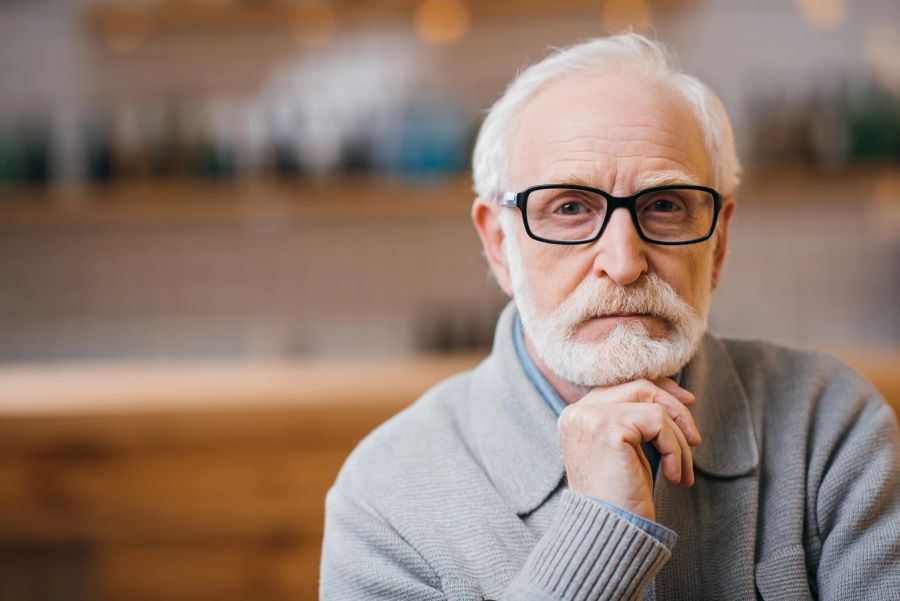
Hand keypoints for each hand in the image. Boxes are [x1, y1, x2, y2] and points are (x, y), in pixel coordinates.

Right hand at [557, 377, 700, 521]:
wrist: (607, 534)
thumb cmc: (618, 499)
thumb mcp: (625, 452)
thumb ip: (633, 422)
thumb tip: (674, 395)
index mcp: (576, 416)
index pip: (621, 385)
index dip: (659, 390)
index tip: (687, 403)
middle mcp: (577, 412)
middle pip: (638, 387)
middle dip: (675, 408)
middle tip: (695, 439)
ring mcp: (590, 417)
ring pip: (653, 405)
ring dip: (678, 438)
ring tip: (682, 471)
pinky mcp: (608, 428)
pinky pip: (658, 424)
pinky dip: (675, 451)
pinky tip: (674, 477)